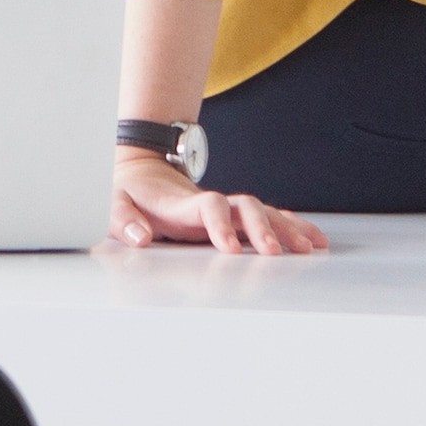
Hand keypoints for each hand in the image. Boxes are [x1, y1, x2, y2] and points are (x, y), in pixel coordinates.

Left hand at [109, 146, 327, 256]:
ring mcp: (223, 211)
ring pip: (262, 213)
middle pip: (245, 208)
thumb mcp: (113, 203)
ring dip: (286, 228)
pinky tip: (311, 239)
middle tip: (277, 253)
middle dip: (263, 229)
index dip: (221, 224)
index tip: (229, 249)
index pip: (209, 206)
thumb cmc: (128, 193)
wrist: (140, 173)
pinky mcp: (230, 218)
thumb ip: (123, 219)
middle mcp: (209, 205)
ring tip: (311, 247)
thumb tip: (140, 237)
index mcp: (182, 204)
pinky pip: (266, 219)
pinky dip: (289, 226)